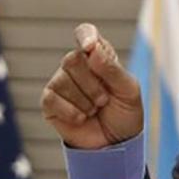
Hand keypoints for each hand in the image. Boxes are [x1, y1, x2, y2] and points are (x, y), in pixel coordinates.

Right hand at [41, 23, 143, 149]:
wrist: (115, 145)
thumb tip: (92, 50)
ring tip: (94, 110)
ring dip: (85, 101)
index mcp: (98, 56)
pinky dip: (71, 111)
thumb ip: (112, 70)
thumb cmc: (124, 114)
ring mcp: (61, 83)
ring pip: (62, 80)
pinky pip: (52, 99)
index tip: (89, 47)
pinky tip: (81, 118)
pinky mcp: (50, 103)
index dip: (85, 36)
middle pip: (72, 59)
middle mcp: (77, 66)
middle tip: (104, 100)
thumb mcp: (128, 91)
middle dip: (92, 84)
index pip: (85, 33)